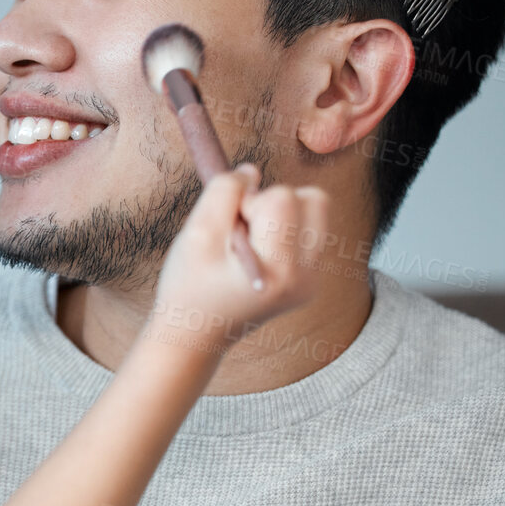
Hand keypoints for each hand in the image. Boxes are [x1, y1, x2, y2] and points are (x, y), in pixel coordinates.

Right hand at [151, 163, 327, 347]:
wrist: (196, 334)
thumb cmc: (189, 284)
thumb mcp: (196, 233)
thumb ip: (224, 192)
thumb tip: (252, 171)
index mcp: (280, 269)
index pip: (283, 198)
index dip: (249, 199)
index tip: (227, 224)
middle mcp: (307, 277)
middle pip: (314, 199)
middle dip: (275, 202)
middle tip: (243, 228)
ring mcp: (313, 281)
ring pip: (314, 213)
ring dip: (281, 215)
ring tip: (250, 241)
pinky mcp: (310, 281)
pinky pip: (308, 232)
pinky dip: (282, 232)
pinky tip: (257, 254)